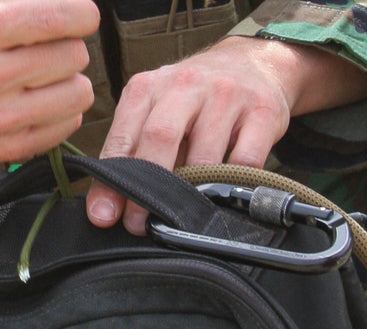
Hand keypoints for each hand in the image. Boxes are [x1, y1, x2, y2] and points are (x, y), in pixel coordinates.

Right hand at [0, 0, 101, 162]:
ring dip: (72, 80)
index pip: (54, 18)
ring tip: (50, 76)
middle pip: (73, 55)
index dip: (81, 15)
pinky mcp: (7, 148)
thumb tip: (70, 1)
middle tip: (51, 50)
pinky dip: (65, 110)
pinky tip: (44, 100)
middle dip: (70, 46)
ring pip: (78, 93)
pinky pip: (68, 124)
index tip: (82, 17)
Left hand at [86, 37, 366, 234]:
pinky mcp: (263, 110)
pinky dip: (231, 187)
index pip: (124, 136)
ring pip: (204, 157)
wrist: (253, 64)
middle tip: (140, 225)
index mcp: (149, 87)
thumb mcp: (156, 114)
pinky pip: (244, 162)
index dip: (112, 180)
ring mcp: (227, 95)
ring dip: (190, 195)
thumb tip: (105, 210)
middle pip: (160, 137)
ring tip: (183, 217)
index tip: (104, 216)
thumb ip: (130, 155)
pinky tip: (222, 199)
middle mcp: (186, 84)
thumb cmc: (194, 101)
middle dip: (147, 189)